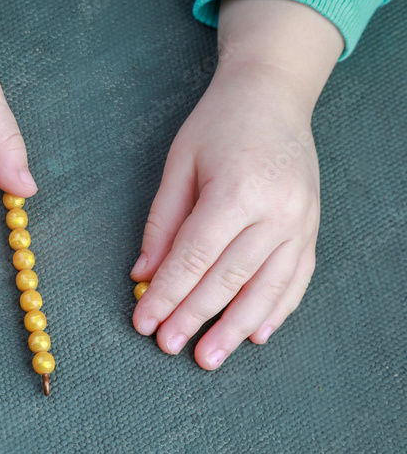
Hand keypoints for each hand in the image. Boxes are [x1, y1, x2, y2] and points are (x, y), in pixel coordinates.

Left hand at [131, 0, 343, 368]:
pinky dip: (276, 310)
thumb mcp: (178, 166)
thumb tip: (142, 275)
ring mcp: (301, 221)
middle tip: (168, 346)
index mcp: (238, 190)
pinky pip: (296, 278)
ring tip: (209, 357)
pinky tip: (256, 335)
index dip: (167, 294)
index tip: (143, 322)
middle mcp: (277, 210)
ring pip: (266, 287)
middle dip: (195, 316)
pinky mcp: (312, 228)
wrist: (273, 96)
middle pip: (229, 278)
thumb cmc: (217, 126)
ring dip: (236, 327)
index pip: (194, 257)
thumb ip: (161, 223)